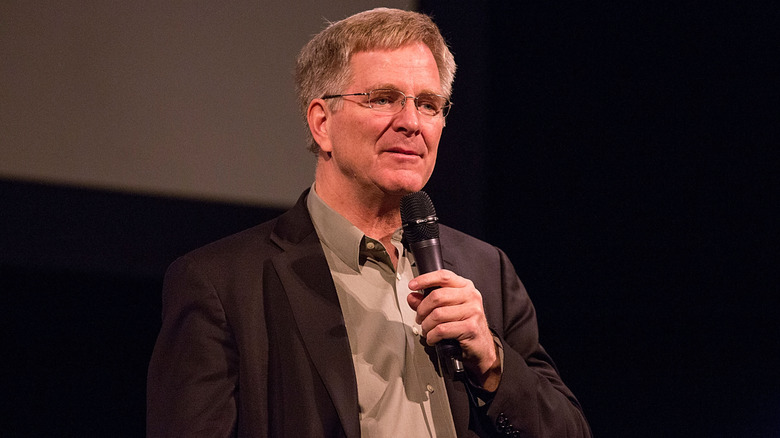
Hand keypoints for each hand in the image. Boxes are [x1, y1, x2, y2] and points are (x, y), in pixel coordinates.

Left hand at [407, 269, 500, 390]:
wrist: (481, 346)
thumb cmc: (464, 325)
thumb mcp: (446, 309)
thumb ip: (428, 302)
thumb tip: (412, 297)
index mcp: (465, 287)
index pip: (444, 276)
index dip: (425, 279)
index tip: (412, 285)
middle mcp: (471, 296)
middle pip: (437, 296)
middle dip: (422, 309)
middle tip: (419, 318)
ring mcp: (473, 311)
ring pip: (437, 314)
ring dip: (426, 325)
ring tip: (426, 330)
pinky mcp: (471, 327)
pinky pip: (442, 329)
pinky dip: (432, 336)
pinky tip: (433, 338)